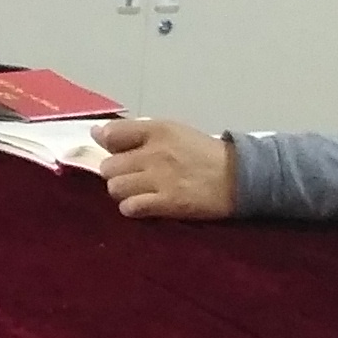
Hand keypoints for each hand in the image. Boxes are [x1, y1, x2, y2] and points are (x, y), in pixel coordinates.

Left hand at [99, 118, 239, 220]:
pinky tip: (144, 205)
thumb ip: (137, 132)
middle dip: (115, 173)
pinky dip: (132, 208)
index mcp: (157, 130)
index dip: (106, 145)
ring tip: (138, 191)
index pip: (111, 133)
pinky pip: (130, 207)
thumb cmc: (203, 154)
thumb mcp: (173, 132)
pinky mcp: (167, 203)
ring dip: (122, 192)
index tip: (115, 152)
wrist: (239, 177)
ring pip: (115, 187)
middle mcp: (155, 152)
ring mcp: (160, 178)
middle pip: (108, 166)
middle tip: (131, 176)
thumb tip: (98, 133)